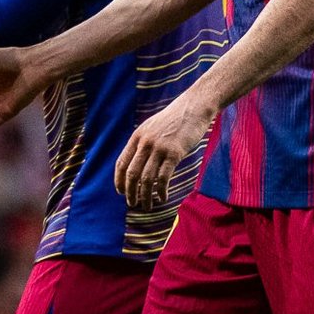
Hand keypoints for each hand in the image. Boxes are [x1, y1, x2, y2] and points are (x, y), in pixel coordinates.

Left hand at [114, 90, 216, 208]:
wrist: (194, 107)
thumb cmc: (175, 120)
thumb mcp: (152, 128)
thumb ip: (143, 143)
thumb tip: (137, 162)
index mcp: (137, 137)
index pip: (121, 163)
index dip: (119, 180)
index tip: (120, 191)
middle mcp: (145, 143)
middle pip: (131, 173)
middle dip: (129, 192)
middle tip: (132, 203)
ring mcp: (159, 148)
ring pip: (146, 179)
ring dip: (144, 196)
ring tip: (146, 206)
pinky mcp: (174, 153)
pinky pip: (163, 178)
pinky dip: (160, 191)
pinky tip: (162, 197)